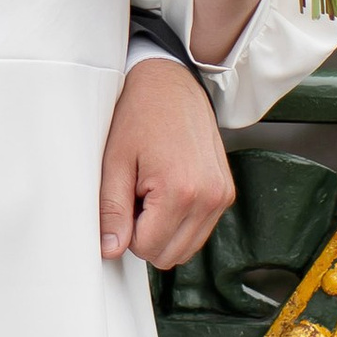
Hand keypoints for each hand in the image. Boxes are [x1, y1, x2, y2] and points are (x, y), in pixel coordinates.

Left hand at [101, 55, 235, 271]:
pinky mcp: (226, 193)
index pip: (147, 249)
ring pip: (186, 248)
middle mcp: (210, 197)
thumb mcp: (115, 161)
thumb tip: (110, 250)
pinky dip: (179, 221)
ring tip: (151, 190)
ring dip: (163, 230)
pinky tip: (167, 190)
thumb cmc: (139, 112)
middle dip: (146, 235)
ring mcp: (222, 196)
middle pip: (170, 255)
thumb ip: (112, 210)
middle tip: (136, 194)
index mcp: (181, 191)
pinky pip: (199, 230)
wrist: (170, 81)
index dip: (126, 231)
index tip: (124, 198)